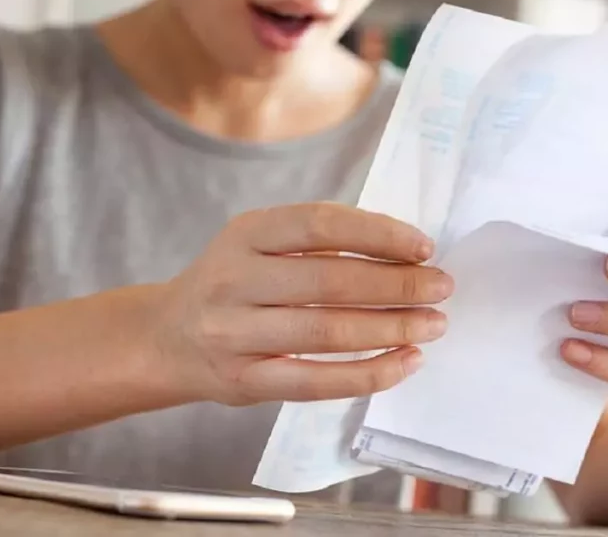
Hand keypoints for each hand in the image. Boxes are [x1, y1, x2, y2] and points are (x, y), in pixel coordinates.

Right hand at [150, 203, 453, 406]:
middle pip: (329, 282)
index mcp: (244, 233)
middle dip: (396, 286)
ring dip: (391, 330)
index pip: (319, 224)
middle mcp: (234, 280)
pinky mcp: (245, 382)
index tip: (423, 247)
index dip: (377, 234)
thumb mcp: (256, 245)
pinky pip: (316, 382)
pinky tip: (405, 362)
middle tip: (442, 288)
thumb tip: (403, 257)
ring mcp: (235, 334)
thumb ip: (315, 244)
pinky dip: (369, 374)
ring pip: (326, 334)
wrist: (165, 339)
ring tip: (433, 325)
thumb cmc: (231, 284)